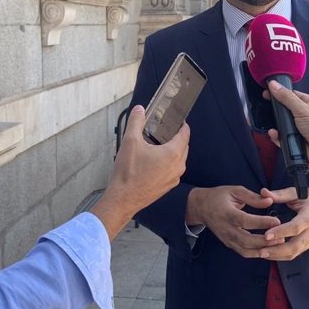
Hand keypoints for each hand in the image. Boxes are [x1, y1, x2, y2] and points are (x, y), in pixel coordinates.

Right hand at [92, 105, 189, 239]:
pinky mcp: (168, 187)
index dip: (182, 125)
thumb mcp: (130, 141)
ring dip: (173, 150)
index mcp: (173, 153)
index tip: (178, 120)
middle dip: (177, 137)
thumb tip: (139, 109)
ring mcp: (174, 178)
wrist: (123, 199)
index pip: (185, 134)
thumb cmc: (128, 173)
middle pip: (184, 146)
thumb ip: (136, 122)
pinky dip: (169, 163)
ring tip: (160, 144)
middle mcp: (178, 166)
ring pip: (179, 159)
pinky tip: (155, 161)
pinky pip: (173, 170)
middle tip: (166, 130)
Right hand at [186, 186, 283, 257]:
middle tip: (281, 237)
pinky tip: (268, 249)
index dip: (262, 222)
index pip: (246, 221)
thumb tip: (269, 201)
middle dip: (265, 241)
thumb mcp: (235, 191)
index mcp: (227, 214)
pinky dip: (256, 253)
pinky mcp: (228, 244)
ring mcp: (227, 239)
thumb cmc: (218, 197)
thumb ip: (252, 197)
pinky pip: (243, 252)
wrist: (201, 207)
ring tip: (277, 245)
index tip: (277, 221)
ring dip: (262, 250)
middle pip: (246, 240)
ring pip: (245, 250)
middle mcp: (226, 229)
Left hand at [258, 187, 308, 260]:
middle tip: (260, 251)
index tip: (266, 235)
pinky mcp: (306, 245)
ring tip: (260, 253)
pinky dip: (280, 256)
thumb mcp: (297, 192)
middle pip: (295, 246)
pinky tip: (267, 254)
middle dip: (277, 250)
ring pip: (293, 253)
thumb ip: (280, 194)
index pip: (295, 227)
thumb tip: (263, 192)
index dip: (281, 232)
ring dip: (277, 255)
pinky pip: (293, 254)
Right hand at [266, 80, 308, 173]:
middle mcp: (304, 117)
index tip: (267, 92)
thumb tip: (275, 85)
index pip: (291, 95)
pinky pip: (282, 138)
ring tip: (275, 126)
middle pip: (285, 111)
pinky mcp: (295, 142)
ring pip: (282, 125)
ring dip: (277, 126)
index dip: (279, 93)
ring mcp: (299, 130)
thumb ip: (287, 98)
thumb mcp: (303, 109)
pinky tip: (276, 135)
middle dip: (277, 112)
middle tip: (268, 110)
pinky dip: (277, 137)